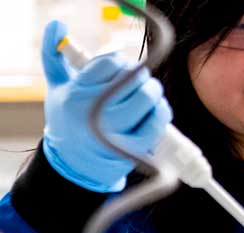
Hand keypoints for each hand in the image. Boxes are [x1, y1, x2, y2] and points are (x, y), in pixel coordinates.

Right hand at [41, 20, 171, 192]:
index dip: (121, 63)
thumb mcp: (57, 89)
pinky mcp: (130, 150)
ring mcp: (113, 133)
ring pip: (146, 98)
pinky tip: (158, 109)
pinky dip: (162, 112)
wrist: (73, 166)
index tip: (122, 69)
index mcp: (76, 94)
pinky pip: (156, 123)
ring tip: (150, 92)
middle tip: (141, 80)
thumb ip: (53, 56)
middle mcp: (94, 114)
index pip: (110, 64)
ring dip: (153, 91)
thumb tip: (58, 27)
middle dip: (141, 75)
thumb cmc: (69, 122)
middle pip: (131, 78)